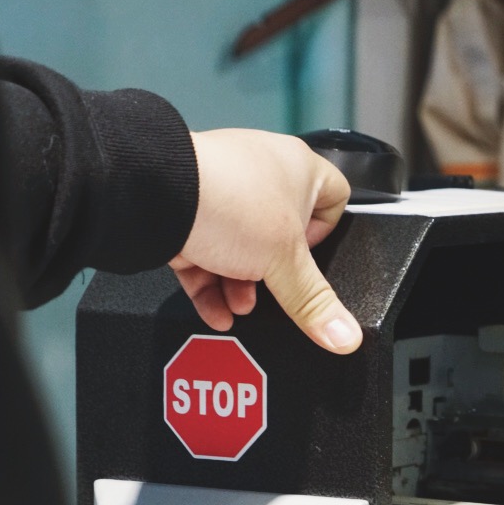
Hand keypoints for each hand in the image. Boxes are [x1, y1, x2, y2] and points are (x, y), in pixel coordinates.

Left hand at [170, 129, 361, 352]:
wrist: (156, 194)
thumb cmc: (229, 199)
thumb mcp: (285, 261)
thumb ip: (316, 302)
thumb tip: (348, 337)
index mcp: (298, 167)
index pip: (334, 199)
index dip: (326, 234)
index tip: (312, 258)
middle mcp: (260, 173)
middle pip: (281, 235)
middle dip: (274, 272)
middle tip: (274, 288)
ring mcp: (220, 193)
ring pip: (241, 248)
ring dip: (241, 284)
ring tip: (238, 304)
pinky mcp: (186, 214)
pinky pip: (205, 256)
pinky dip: (211, 286)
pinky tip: (215, 311)